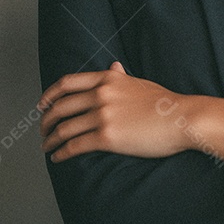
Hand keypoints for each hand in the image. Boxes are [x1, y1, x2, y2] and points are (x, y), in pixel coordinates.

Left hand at [38, 61, 191, 161]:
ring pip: (65, 128)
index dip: (49, 95)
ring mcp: (103, 115)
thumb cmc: (165, 103)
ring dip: (50, 139)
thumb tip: (113, 67)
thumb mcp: (139, 83)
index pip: (68, 83)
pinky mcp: (107, 137)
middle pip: (61, 106)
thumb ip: (121, 77)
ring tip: (47, 147)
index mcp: (108, 79)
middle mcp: (102, 94)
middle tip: (42, 130)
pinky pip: (75, 146)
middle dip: (46, 121)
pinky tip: (58, 157)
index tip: (42, 105)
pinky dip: (61, 153)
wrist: (181, 118)